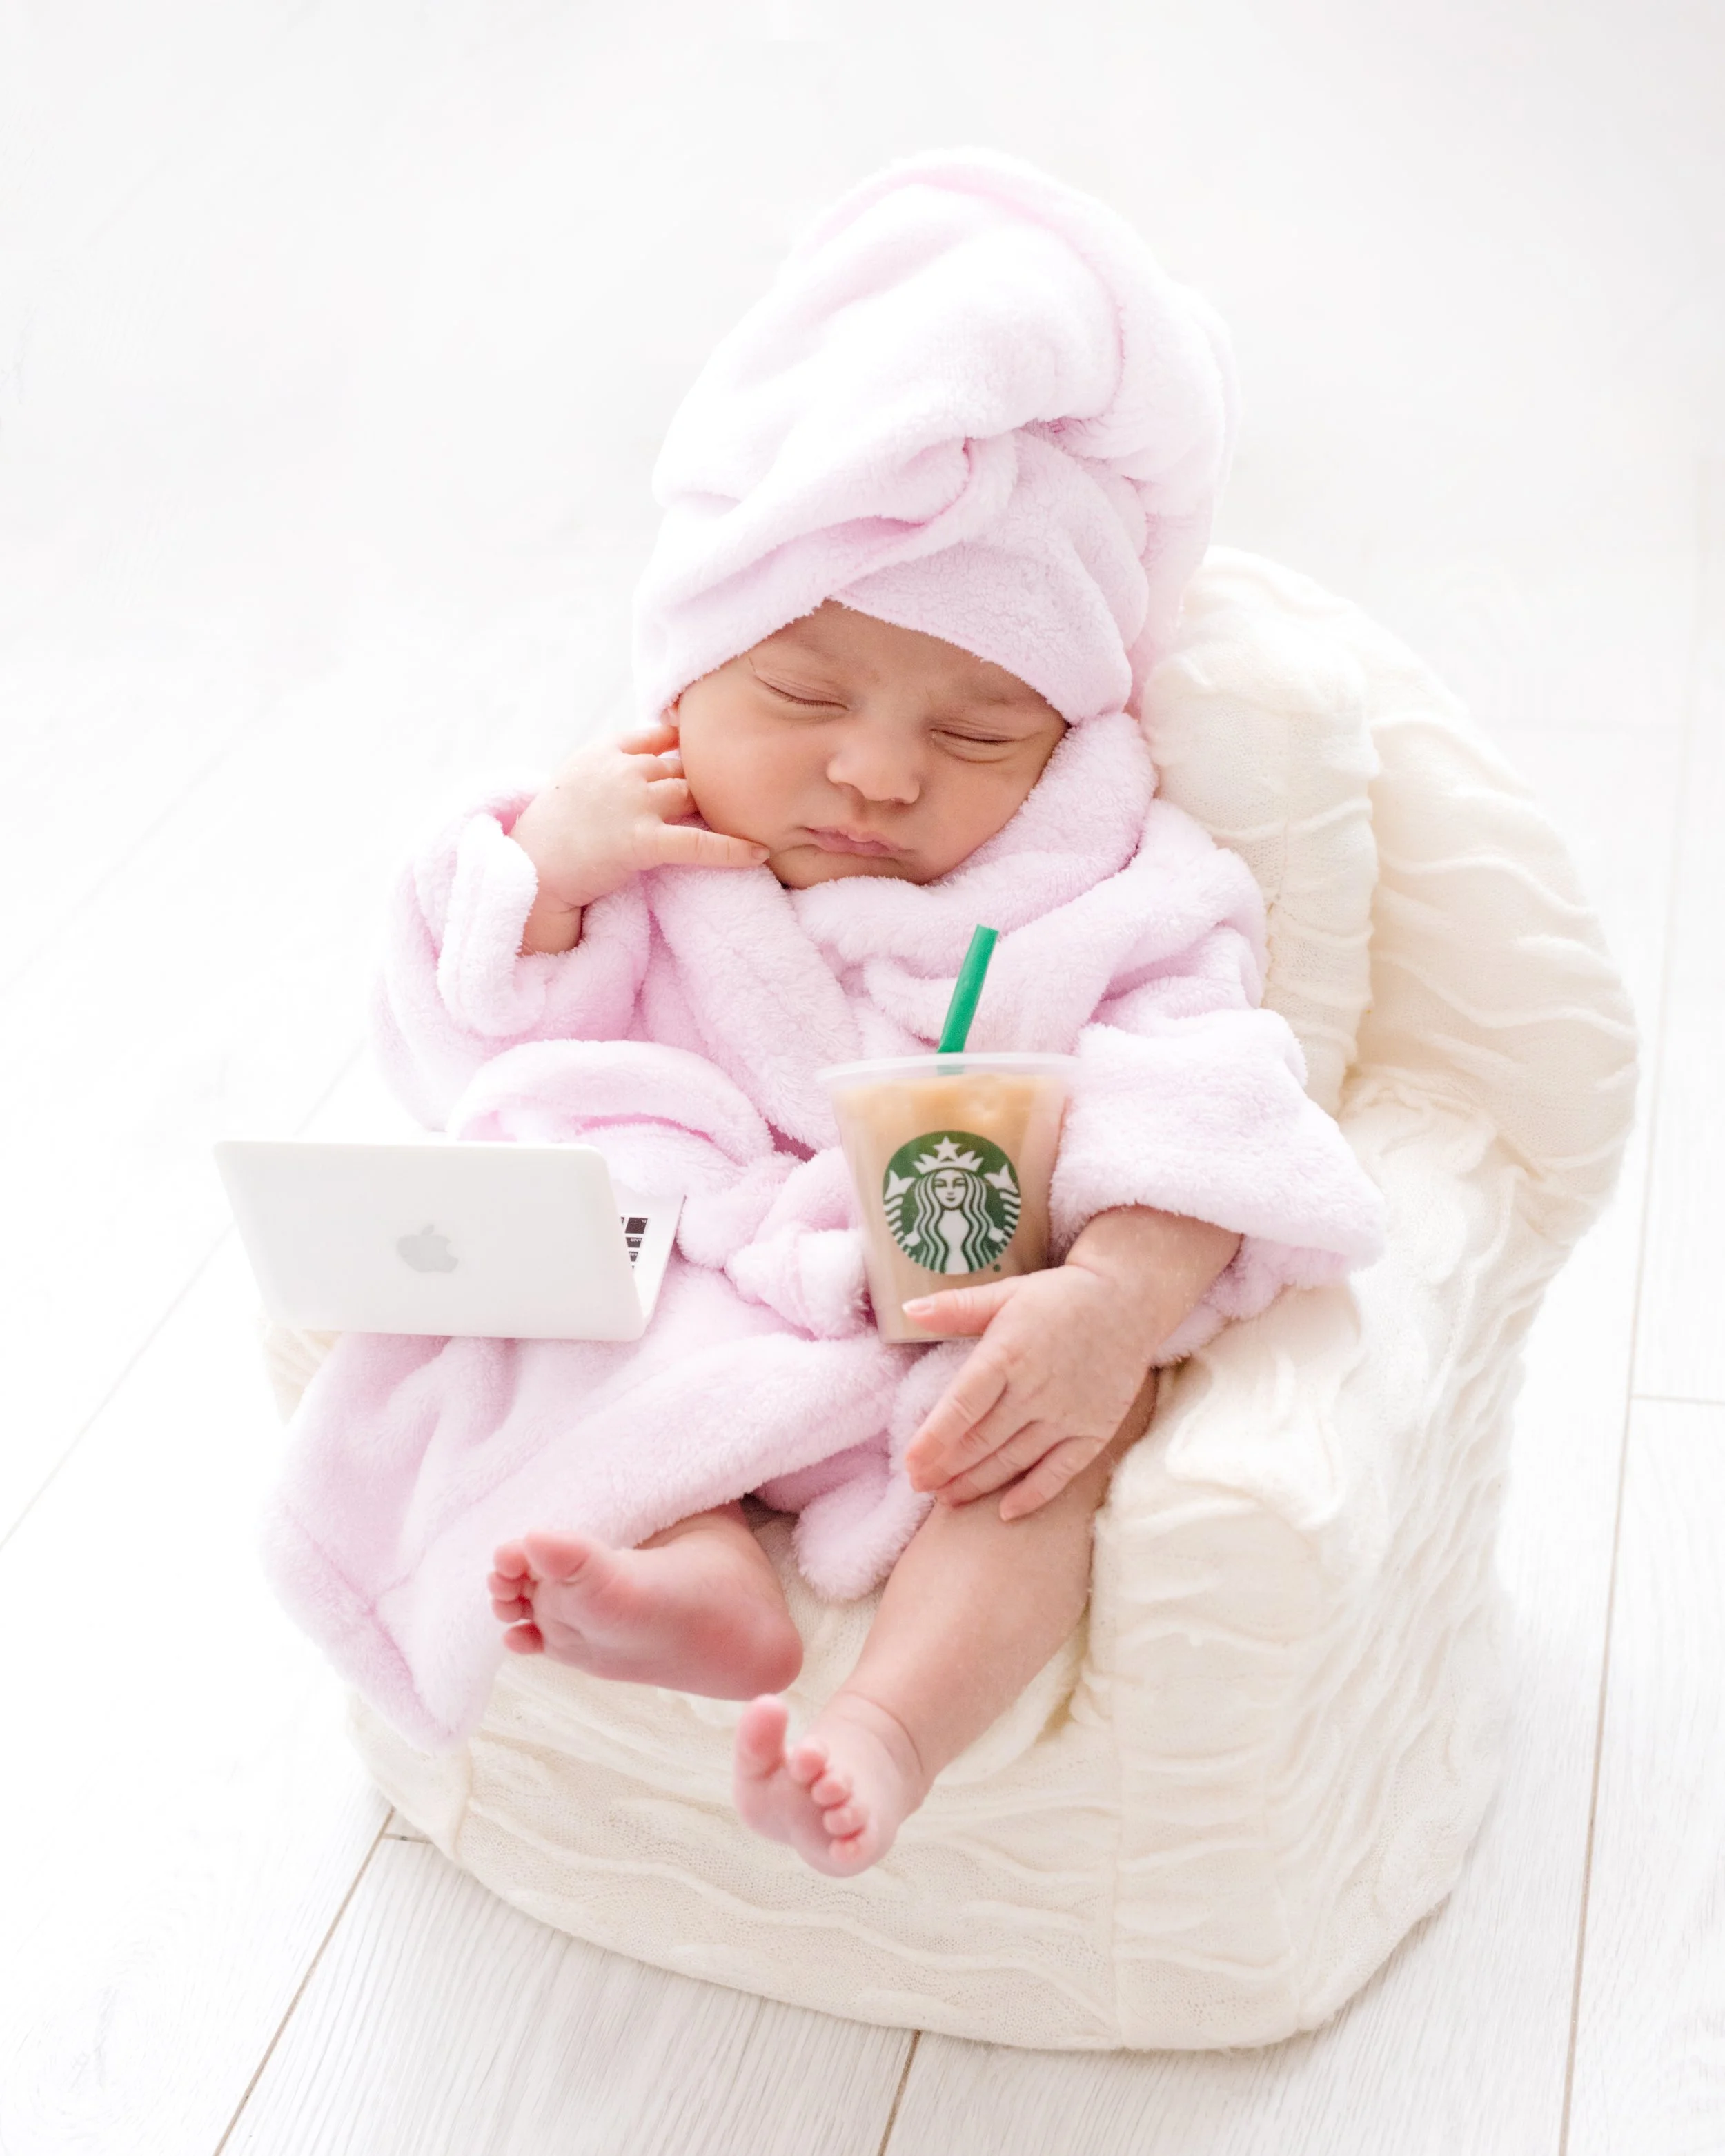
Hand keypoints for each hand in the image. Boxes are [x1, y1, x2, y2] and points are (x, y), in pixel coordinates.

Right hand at [511, 718, 768, 952]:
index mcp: (607, 750)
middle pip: (684, 767)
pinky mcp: (641, 842)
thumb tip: (661, 746)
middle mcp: (622, 769)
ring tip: (749, 819)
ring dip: (716, 808)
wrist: (532, 870)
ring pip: (693, 794)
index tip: (708, 759)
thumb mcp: (581, 776)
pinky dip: (732, 848)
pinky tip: (759, 853)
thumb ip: (618, 759)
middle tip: (732, 798)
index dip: (685, 750)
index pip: (662, 736)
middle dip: (704, 784)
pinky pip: (699, 841)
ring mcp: (632, 803)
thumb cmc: (557, 828)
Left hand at [901, 1208, 1240, 1519]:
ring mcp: (1067, 1414)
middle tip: (919, 1486)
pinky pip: (1060, 1472)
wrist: (1128, 1300)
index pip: (961, 1407)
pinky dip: (1033, 1495)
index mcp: (1007, 1353)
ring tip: (947, 1498)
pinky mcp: (1095, 1431)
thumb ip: (956, 1308)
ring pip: (1013, 1460)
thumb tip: (908, 1309)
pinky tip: (1006, 1512)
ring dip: (977, 1483)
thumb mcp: (1005, 1294)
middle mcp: (1035, 1389)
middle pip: (981, 1441)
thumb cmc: (1060, 1297)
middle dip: (946, 1469)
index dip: (933, 1440)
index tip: (910, 1465)